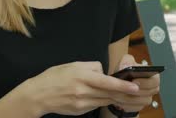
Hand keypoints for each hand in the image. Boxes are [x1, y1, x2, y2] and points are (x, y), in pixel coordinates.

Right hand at [22, 61, 140, 115]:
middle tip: (137, 92)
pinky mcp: (80, 110)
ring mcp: (81, 103)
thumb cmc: (54, 77)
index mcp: (81, 76)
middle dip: (125, 93)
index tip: (134, 87)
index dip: (122, 85)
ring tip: (126, 94)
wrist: (38, 95)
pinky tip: (107, 98)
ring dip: (116, 97)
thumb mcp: (72, 65)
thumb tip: (103, 72)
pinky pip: (96, 105)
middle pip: (109, 94)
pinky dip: (104, 101)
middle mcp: (83, 91)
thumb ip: (90, 67)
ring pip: (105, 101)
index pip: (106, 82)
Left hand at [110, 54, 160, 112]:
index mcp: (152, 75)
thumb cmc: (125, 69)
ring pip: (142, 102)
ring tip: (119, 94)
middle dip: (137, 91)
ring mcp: (146, 97)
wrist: (120, 79)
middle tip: (126, 89)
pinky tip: (118, 100)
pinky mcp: (139, 105)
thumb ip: (127, 61)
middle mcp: (152, 88)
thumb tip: (127, 66)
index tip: (134, 81)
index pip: (155, 80)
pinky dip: (127, 105)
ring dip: (130, 98)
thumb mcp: (126, 60)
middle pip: (149, 93)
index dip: (146, 82)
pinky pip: (135, 108)